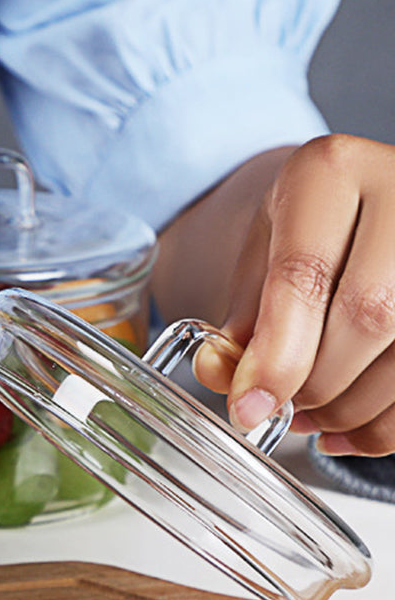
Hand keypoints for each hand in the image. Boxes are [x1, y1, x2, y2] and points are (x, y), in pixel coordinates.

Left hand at [192, 134, 394, 455]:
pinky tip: (352, 428)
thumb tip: (220, 372)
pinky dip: (386, 423)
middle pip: (369, 315)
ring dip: (354, 410)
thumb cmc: (307, 237)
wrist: (355, 211)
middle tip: (285, 412)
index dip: (277, 356)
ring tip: (313, 420)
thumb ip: (240, 321)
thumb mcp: (259, 260)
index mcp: (332, 171)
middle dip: (319, 385)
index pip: (305, 274)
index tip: (249, 408)